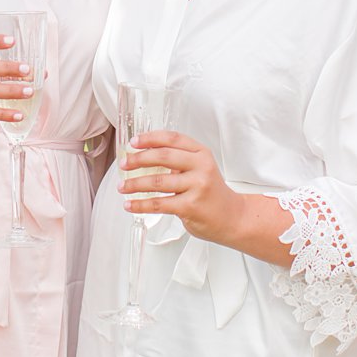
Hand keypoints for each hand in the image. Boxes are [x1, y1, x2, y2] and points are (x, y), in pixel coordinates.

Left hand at [120, 130, 247, 245]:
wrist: (233, 217)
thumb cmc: (212, 193)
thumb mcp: (201, 168)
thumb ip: (180, 160)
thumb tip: (144, 156)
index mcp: (201, 153)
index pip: (172, 138)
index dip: (150, 138)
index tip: (133, 143)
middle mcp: (200, 166)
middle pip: (162, 156)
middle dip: (138, 159)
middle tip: (124, 164)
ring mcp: (197, 186)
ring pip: (157, 182)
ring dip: (135, 184)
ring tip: (123, 187)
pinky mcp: (191, 206)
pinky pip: (159, 204)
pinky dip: (140, 204)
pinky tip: (130, 204)